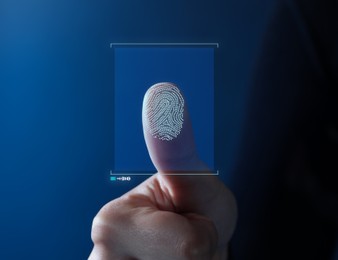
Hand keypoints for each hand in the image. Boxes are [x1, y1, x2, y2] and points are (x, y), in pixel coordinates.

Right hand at [89, 83, 236, 259]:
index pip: (186, 248)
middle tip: (186, 244)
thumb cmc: (192, 208)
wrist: (188, 243)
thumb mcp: (194, 179)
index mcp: (111, 223)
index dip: (200, 237)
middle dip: (196, 259)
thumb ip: (175, 145)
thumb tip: (162, 93)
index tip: (190, 225)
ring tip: (181, 257)